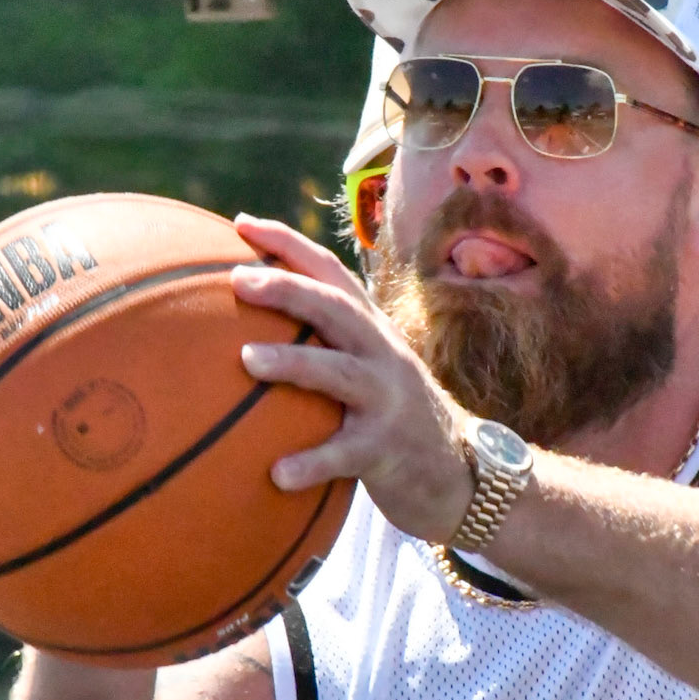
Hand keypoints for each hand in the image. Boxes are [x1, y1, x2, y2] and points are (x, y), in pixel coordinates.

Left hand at [231, 217, 476, 542]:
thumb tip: (240, 335)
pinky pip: (344, 455)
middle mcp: (382, 356)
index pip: (332, 274)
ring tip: (246, 360)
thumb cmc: (392, 420)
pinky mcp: (387, 450)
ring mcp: (387, 401)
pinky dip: (311, 463)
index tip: (242, 225)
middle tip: (237, 279)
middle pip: (337, 309)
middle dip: (289, 288)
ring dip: (293, 363)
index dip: (289, 245)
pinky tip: (276, 474)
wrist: (460, 474)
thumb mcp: (366, 373)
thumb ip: (324, 348)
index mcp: (371, 332)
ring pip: (341, 373)